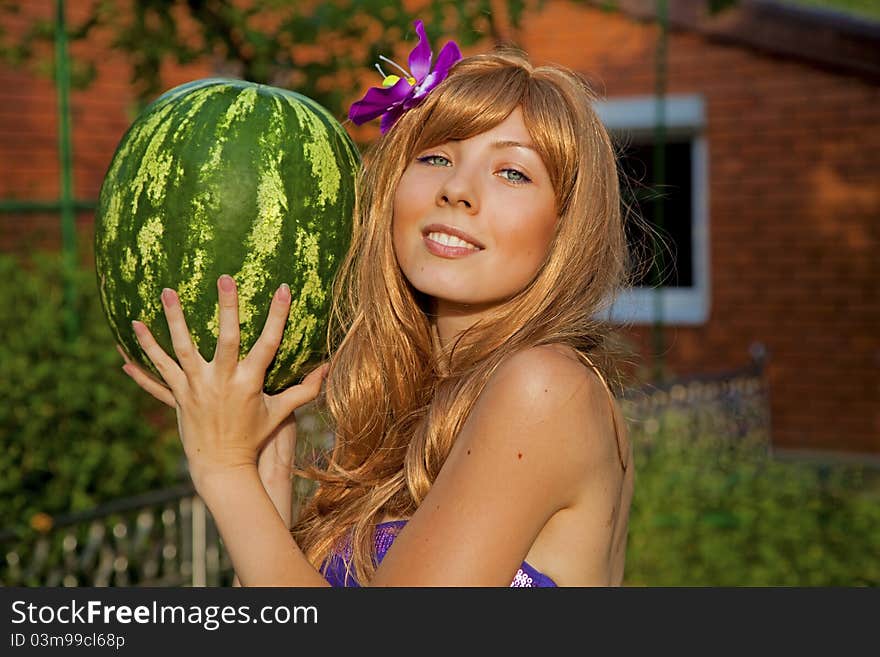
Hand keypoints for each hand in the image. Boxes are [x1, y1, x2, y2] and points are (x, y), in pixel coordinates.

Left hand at [119, 274, 329, 489]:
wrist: (223, 467)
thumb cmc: (255, 437)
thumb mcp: (280, 413)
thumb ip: (305, 390)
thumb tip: (328, 367)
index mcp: (250, 382)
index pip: (268, 343)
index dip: (277, 315)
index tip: (282, 288)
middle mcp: (222, 382)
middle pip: (224, 339)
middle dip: (226, 307)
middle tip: (224, 278)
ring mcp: (196, 388)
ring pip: (182, 348)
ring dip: (174, 320)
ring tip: (167, 291)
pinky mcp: (178, 396)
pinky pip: (157, 373)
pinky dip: (143, 354)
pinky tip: (131, 331)